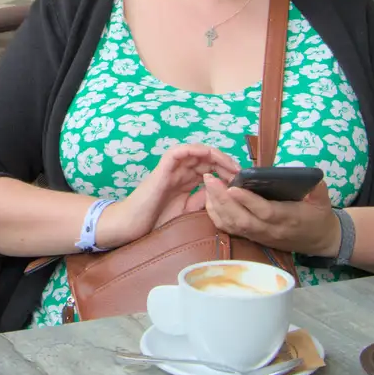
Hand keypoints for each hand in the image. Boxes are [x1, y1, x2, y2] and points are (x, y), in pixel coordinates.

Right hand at [96, 144, 238, 250]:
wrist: (132, 225)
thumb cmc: (155, 220)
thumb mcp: (187, 211)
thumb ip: (201, 200)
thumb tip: (220, 191)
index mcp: (186, 180)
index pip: (210, 168)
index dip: (226, 171)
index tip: (241, 181)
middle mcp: (180, 171)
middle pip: (207, 158)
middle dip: (226, 163)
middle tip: (241, 173)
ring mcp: (171, 167)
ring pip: (196, 151)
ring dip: (215, 155)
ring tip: (230, 166)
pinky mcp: (163, 167)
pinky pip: (179, 151)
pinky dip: (194, 150)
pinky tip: (208, 155)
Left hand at [201, 174, 341, 255]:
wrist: (319, 240)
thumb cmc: (319, 216)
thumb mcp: (322, 200)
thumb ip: (317, 188)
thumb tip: (310, 177)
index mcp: (289, 219)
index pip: (265, 212)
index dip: (248, 201)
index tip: (233, 187)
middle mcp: (270, 230)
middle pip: (242, 220)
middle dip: (223, 200)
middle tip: (210, 180)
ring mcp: (259, 236)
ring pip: (233, 225)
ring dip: (217, 206)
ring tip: (207, 185)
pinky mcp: (252, 237)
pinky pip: (231, 229)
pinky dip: (217, 215)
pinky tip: (209, 199)